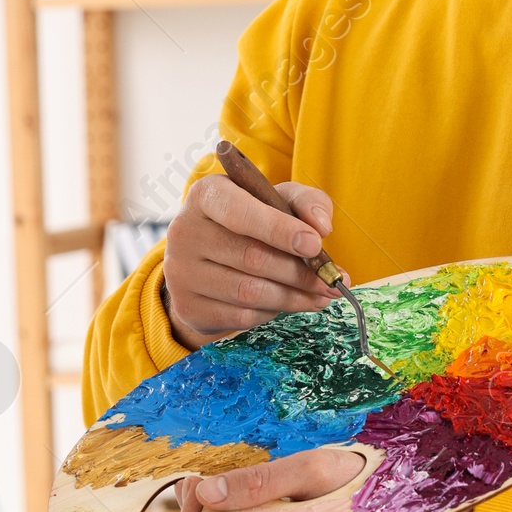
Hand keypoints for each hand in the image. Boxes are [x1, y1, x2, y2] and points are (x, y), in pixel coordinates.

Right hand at [163, 171, 340, 347]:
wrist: (208, 259)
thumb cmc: (251, 221)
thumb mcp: (277, 199)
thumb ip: (306, 202)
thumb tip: (321, 227)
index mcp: (206, 195)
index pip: (240, 213)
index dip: (279, 230)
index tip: (315, 244)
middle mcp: (185, 230)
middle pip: (251, 257)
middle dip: (299, 272)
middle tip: (330, 281)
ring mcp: (181, 271)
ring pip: (248, 291)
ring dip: (293, 297)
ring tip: (319, 295)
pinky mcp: (186, 305)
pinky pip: (240, 316)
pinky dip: (272, 312)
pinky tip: (286, 303)